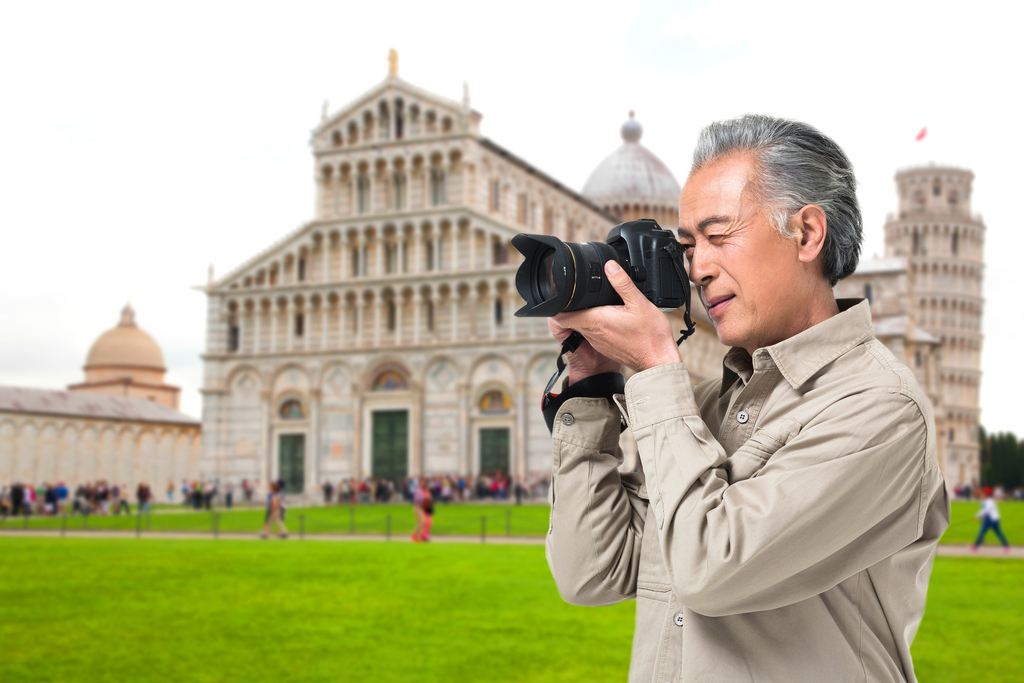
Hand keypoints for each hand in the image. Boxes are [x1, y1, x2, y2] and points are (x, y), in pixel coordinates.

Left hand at [550, 260, 680, 382]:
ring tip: (595, 303)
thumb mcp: (639, 303)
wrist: (658, 362)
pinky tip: (608, 317)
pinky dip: (596, 324)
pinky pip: (593, 333)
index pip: (561, 316)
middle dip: (571, 306)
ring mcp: (598, 342)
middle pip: (570, 318)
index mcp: (596, 321)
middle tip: (579, 294)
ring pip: (582, 326)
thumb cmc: (651, 336)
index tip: (562, 294)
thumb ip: (622, 283)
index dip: (557, 304)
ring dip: (584, 315)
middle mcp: (593, 333)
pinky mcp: (605, 347)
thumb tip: (610, 266)